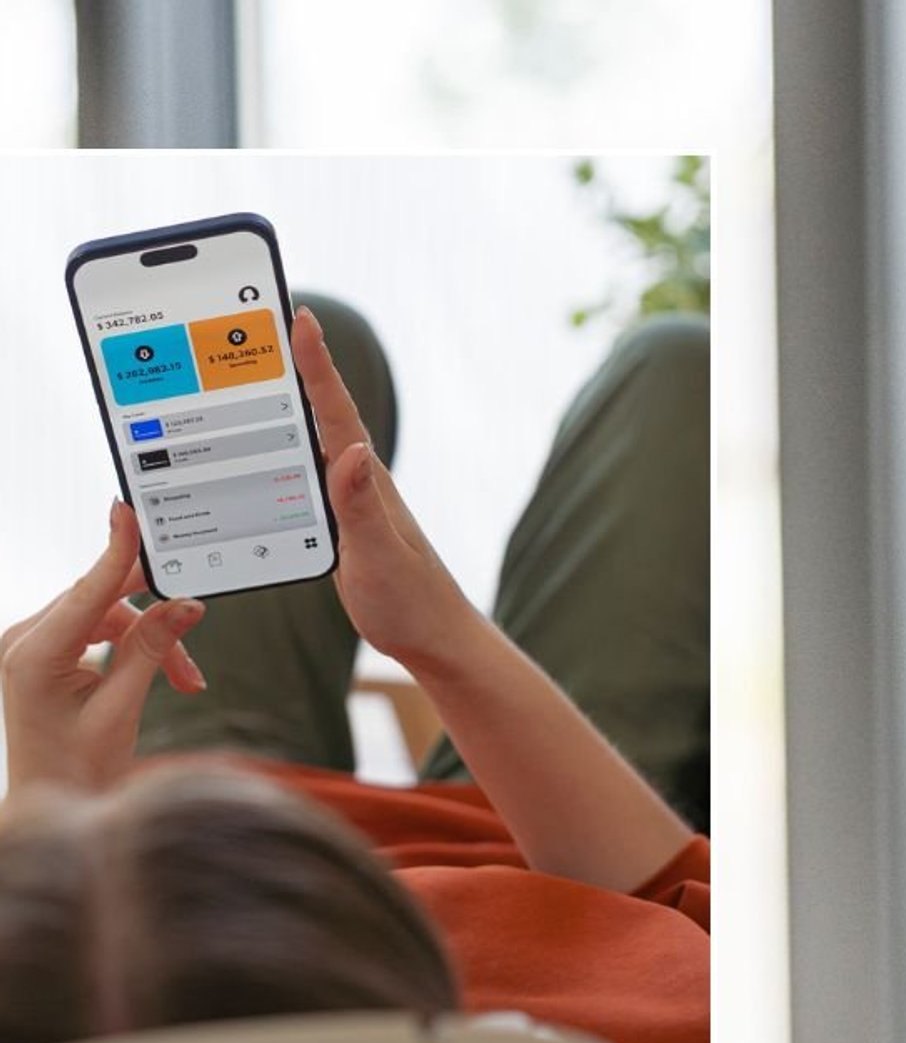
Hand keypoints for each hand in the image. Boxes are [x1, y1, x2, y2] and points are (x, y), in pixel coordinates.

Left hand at [1, 500, 205, 792]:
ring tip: (185, 679)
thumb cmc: (80, 767)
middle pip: (102, 601)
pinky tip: (164, 675)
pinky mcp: (47, 653)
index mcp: (33, 655)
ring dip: (152, 641)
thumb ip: (152, 649)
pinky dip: (135, 648)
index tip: (126, 512)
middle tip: (195, 621)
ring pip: (108, 616)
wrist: (55, 800)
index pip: (86, 591)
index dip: (114, 551)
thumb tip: (184, 605)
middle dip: (154, 619)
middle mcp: (25, 642)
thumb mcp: (122, 708)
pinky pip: (99, 631)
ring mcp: (33, 646)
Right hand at [290, 306, 478, 667]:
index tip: (299, 318)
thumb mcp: (378, 558)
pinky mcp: (340, 525)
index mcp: (367, 483)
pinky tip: (257, 452)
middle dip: (293, 368)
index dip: (316, 365)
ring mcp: (350, 502)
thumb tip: (353, 452)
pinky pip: (303, 477)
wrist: (434, 641)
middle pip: (319, 415)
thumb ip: (362, 508)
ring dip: (284, 405)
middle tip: (259, 323)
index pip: (336, 413)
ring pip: (310, 443)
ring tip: (248, 370)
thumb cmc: (411, 604)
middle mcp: (359, 483)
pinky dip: (280, 453)